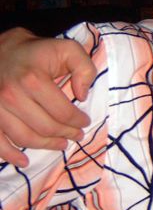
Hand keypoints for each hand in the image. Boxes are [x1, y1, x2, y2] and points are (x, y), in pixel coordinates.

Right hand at [0, 28, 95, 166]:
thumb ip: (83, 67)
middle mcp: (11, 95)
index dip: (77, 121)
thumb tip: (83, 94)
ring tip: (60, 145)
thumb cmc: (34, 50)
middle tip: (76, 135)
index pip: (62, 112)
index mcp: (33, 80)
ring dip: (45, 146)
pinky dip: (10, 155)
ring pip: (25, 138)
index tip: (84, 122)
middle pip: (45, 128)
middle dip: (66, 134)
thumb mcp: (66, 48)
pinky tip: (23, 161)